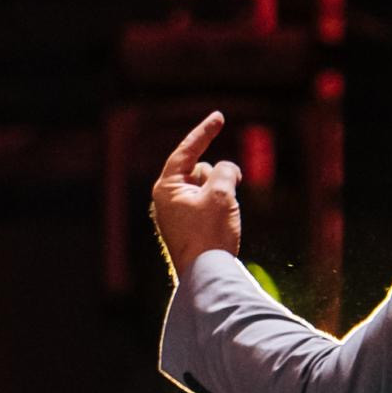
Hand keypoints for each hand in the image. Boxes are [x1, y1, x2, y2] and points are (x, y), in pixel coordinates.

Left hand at [151, 113, 245, 280]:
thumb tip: (225, 171)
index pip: (186, 151)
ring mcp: (178, 213)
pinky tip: (223, 228)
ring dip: (223, 195)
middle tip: (222, 204)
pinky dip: (222, 207)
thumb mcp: (221, 194)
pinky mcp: (190, 225)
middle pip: (202, 171)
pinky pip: (212, 204)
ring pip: (210, 188)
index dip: (204, 133)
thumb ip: (225, 171)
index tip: (219, 117)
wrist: (206, 275)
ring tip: (221, 222)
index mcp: (166, 188)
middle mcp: (168, 198)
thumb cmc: (209, 234)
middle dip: (219, 179)